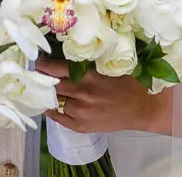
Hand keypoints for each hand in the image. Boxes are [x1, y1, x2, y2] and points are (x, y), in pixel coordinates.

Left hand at [35, 57, 171, 134]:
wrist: (144, 107)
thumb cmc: (128, 82)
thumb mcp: (107, 67)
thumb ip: (86, 64)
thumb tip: (62, 55)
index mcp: (89, 76)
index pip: (56, 68)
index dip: (43, 64)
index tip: (38, 60)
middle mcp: (83, 94)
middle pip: (52, 85)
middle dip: (43, 78)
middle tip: (37, 72)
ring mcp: (81, 112)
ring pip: (55, 101)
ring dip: (51, 94)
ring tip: (45, 88)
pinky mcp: (82, 127)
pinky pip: (59, 118)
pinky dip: (53, 110)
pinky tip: (50, 104)